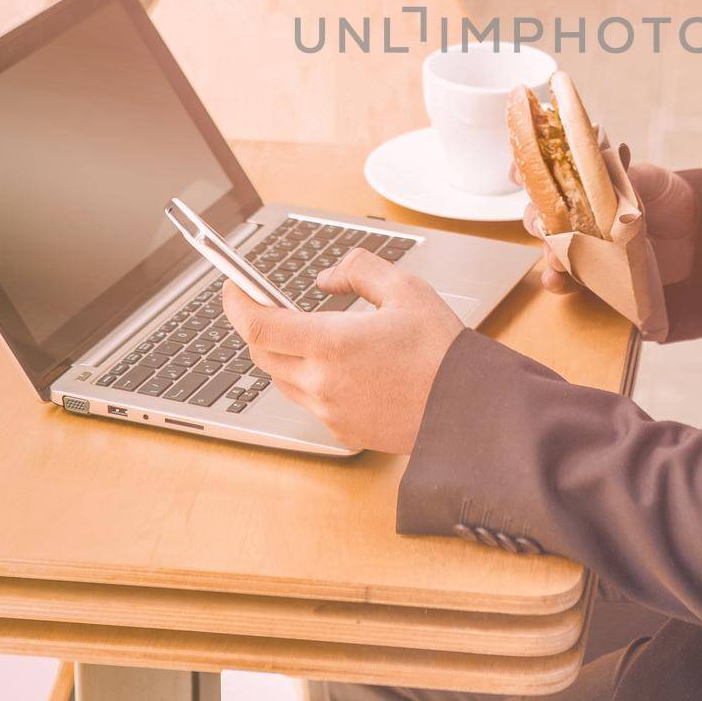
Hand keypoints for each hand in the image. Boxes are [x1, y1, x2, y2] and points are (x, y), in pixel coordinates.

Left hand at [221, 249, 463, 452]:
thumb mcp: (404, 288)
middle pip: (261, 353)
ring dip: (283, 352)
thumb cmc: (441, 350)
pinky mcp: (342, 430)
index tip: (233, 286)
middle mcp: (322, 383)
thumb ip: (357, 270)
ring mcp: (330, 411)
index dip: (237, 303)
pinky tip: (340, 364)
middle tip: (268, 303)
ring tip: (312, 332)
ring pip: (282, 378)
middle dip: (259, 325)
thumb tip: (325, 278)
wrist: (468, 408)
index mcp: (332, 345)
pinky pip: (308, 400)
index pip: (258, 326)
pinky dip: (309, 377)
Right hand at [520, 152, 697, 294]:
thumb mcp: (654, 180)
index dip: (528, 170)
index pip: (547, 172)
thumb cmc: (670, 198)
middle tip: (542, 226)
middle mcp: (579, 211)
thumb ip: (629, 176)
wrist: (700, 234)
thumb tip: (609, 168)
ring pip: (553, 248)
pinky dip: (560, 282)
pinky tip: (557, 282)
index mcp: (586, 180)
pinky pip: (572, 279)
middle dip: (536, 219)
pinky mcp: (598, 271)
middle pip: (542, 213)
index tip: (518, 171)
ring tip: (553, 259)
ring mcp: (586, 242)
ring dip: (547, 253)